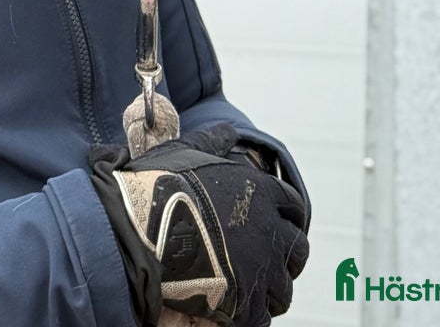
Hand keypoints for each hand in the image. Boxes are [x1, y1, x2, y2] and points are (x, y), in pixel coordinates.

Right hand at [91, 125, 308, 326]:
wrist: (142, 228)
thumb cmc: (162, 187)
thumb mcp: (187, 152)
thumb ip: (212, 143)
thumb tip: (227, 130)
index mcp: (261, 192)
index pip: (293, 206)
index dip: (285, 216)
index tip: (277, 223)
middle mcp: (269, 230)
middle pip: (297, 250)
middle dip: (287, 255)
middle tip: (268, 259)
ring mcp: (261, 269)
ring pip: (283, 288)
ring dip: (271, 289)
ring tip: (252, 288)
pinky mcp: (246, 303)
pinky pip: (262, 317)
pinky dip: (253, 315)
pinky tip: (238, 309)